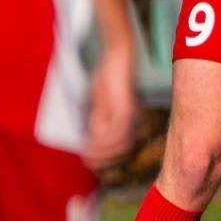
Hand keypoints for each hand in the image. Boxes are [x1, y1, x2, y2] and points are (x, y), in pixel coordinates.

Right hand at [83, 42, 137, 170]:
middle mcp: (133, 120)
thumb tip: (91, 136)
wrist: (119, 57)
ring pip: (118, 142)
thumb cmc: (109, 75)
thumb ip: (98, 117)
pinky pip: (116, 130)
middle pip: (121, 149)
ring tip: (87, 155)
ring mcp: (129, 115)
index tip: (92, 163)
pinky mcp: (124, 109)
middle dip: (104, 158)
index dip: (107, 157)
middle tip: (88, 163)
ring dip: (102, 151)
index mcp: (129, 119)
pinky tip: (92, 141)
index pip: (122, 146)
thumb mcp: (101, 100)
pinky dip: (103, 139)